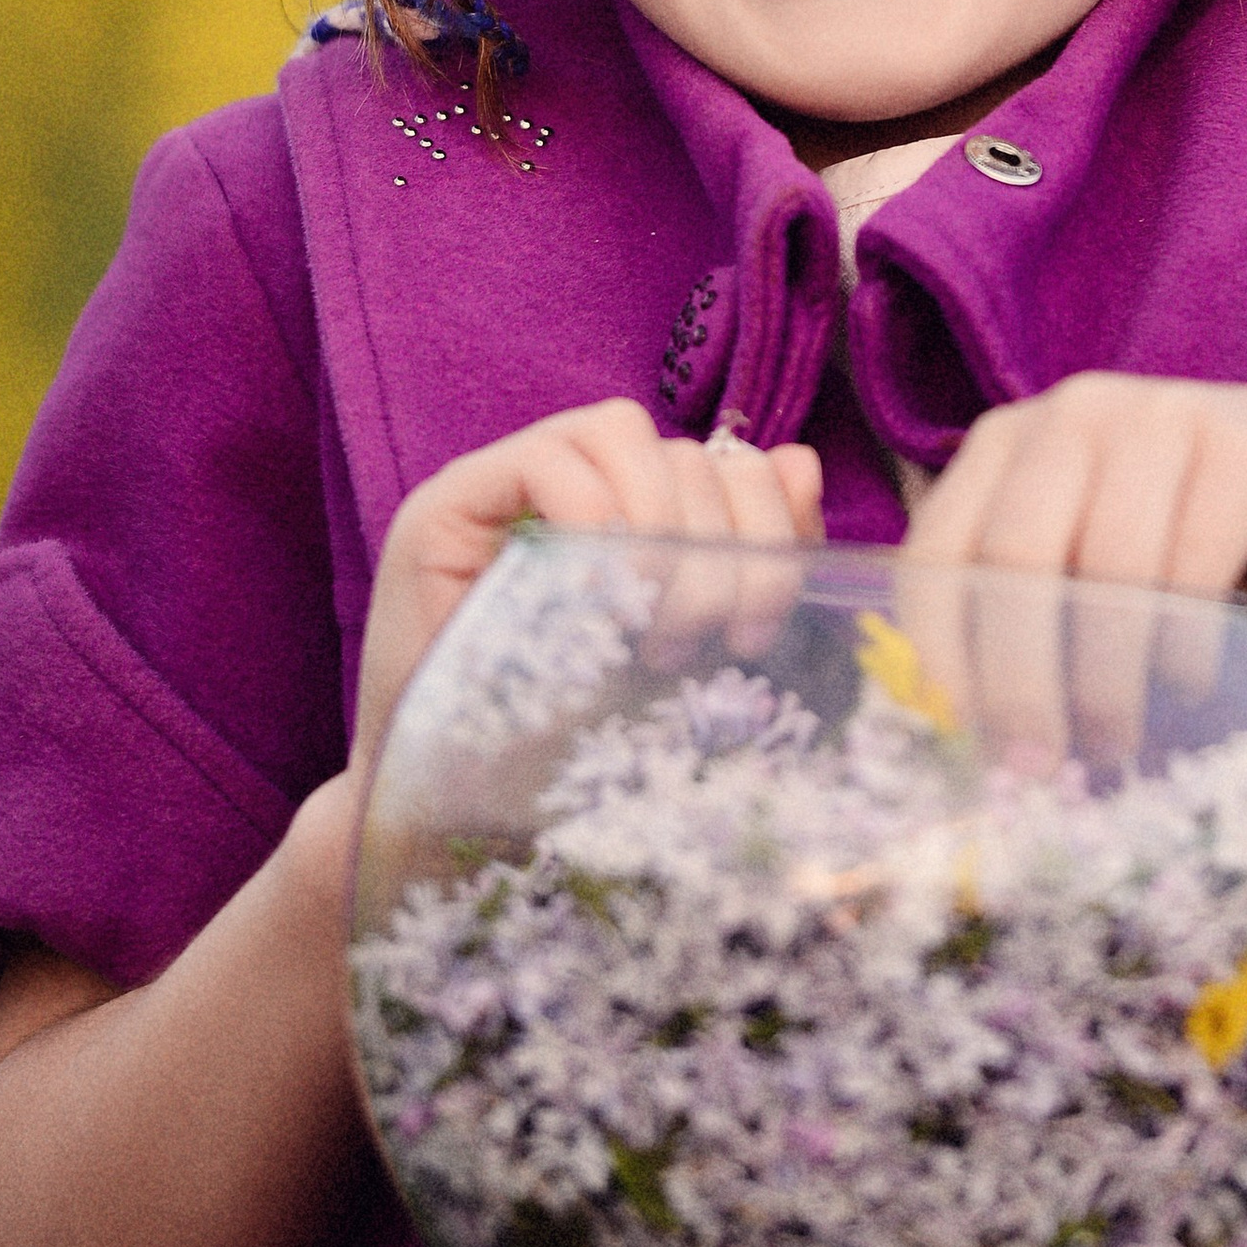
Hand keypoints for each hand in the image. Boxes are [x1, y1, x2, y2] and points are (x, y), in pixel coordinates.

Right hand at [348, 402, 823, 798]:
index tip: (754, 632)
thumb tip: (798, 460)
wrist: (459, 816)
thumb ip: (749, 560)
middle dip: (715, 549)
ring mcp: (504, 483)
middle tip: (695, 645)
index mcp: (635, 510)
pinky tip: (597, 597)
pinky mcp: (448, 504)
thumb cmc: (574, 747)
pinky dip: (591, 516)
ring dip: (657, 524)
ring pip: (621, 430)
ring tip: (647, 623)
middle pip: (685, 450)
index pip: (728, 461)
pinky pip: (545, 460)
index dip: (765, 524)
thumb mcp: (690, 653)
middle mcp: (573, 482)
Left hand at [901, 376, 1246, 761]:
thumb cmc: (1177, 535)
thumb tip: (957, 733)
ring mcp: (1164, 416)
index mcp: (1006, 440)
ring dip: (1105, 679)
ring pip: (1107, 567)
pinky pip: (1198, 565)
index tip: (957, 735)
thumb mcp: (1082, 550)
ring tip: (1113, 742)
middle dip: (1019, 679)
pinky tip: (1186, 684)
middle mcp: (1074, 412)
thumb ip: (1015, 605)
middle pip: (1015, 558)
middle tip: (1037, 766)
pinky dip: (1184, 644)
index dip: (938, 647)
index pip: (938, 546)